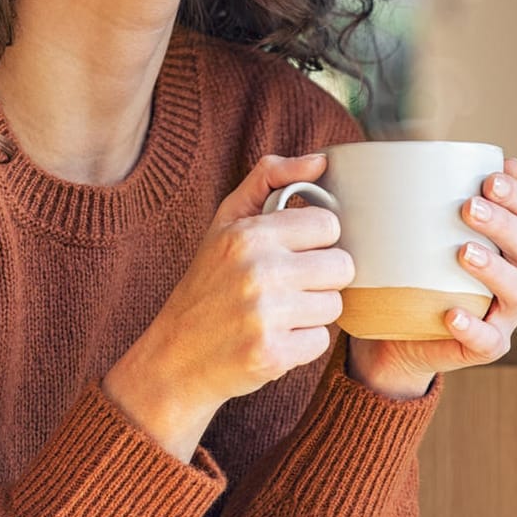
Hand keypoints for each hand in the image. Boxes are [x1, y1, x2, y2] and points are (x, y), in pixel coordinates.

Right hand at [102, 153, 353, 460]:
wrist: (175, 356)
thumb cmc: (207, 283)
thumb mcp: (225, 222)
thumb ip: (269, 179)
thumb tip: (320, 160)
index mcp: (248, 234)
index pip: (328, 225)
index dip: (315, 240)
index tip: (293, 251)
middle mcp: (258, 271)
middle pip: (341, 266)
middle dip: (320, 278)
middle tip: (288, 286)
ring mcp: (265, 315)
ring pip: (334, 305)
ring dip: (312, 312)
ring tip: (277, 313)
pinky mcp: (273, 354)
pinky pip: (321, 341)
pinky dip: (301, 344)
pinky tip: (273, 338)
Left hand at [346, 157, 516, 398]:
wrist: (393, 333)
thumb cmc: (409, 269)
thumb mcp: (412, 230)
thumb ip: (420, 195)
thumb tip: (410, 146)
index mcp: (506, 241)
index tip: (489, 178)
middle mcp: (515, 274)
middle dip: (503, 223)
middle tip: (468, 207)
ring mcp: (503, 313)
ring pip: (516, 290)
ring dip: (493, 269)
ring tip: (463, 252)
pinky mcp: (485, 345)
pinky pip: (487, 340)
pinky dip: (473, 327)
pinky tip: (453, 314)